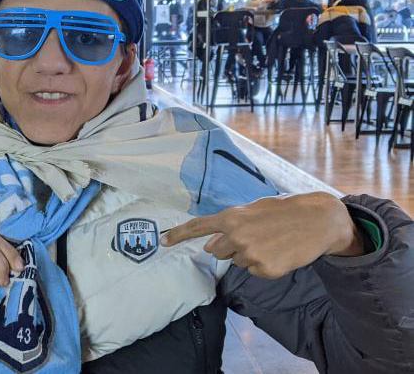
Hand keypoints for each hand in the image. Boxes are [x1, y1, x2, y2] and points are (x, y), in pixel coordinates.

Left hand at [161, 193, 364, 278]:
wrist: (318, 220)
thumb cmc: (283, 211)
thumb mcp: (253, 209)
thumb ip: (230, 225)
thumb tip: (211, 246)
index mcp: (231, 217)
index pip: (198, 227)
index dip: (178, 234)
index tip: (162, 242)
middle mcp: (236, 236)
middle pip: (217, 252)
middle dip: (229, 247)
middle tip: (254, 237)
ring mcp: (250, 254)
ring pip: (237, 262)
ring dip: (250, 255)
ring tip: (271, 242)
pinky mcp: (265, 270)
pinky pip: (254, 271)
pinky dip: (265, 265)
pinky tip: (279, 252)